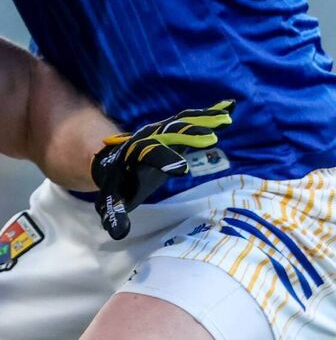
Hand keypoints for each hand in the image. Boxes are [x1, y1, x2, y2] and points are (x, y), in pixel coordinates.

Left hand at [91, 100, 234, 239]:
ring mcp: (161, 134)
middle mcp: (149, 141)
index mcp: (137, 158)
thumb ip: (116, 214)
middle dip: (188, 135)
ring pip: (183, 124)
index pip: (150, 158)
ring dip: (203, 120)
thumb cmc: (117, 183)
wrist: (111, 158)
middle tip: (211, 137)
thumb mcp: (113, 198)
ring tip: (226, 117)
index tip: (181, 169)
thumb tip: (116, 232)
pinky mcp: (172, 131)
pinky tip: (228, 107)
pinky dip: (209, 113)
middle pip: (170, 136)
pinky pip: (191, 121)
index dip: (164, 161)